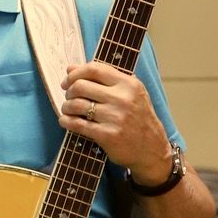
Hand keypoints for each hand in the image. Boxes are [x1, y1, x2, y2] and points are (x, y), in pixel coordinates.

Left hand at [59, 61, 171, 181]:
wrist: (152, 149)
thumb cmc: (138, 119)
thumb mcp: (130, 93)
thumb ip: (103, 79)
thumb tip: (71, 68)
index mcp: (129, 84)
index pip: (95, 69)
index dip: (75, 73)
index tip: (67, 81)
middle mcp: (122, 98)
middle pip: (81, 86)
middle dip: (69, 92)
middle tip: (69, 98)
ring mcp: (115, 117)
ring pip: (76, 104)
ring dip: (66, 107)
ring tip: (68, 110)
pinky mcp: (107, 135)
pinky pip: (77, 124)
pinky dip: (66, 121)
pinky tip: (66, 121)